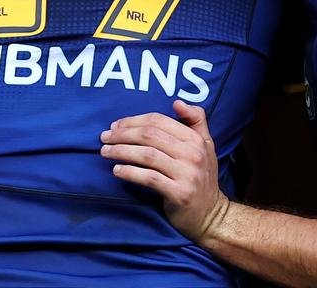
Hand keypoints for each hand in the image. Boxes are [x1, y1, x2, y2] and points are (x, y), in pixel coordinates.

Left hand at [101, 100, 229, 241]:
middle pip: (150, 136)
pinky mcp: (179, 194)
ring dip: (121, 151)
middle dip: (122, 134)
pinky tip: (117, 171)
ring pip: (147, 155)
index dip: (133, 120)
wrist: (212, 215)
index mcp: (195, 139)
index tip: (115, 125)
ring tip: (105, 152)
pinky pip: (149, 178)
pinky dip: (130, 172)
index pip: (158, 121)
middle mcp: (193, 154)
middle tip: (105, 137)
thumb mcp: (205, 145)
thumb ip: (196, 120)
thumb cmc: (202, 177)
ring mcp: (187, 174)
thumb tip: (178, 102)